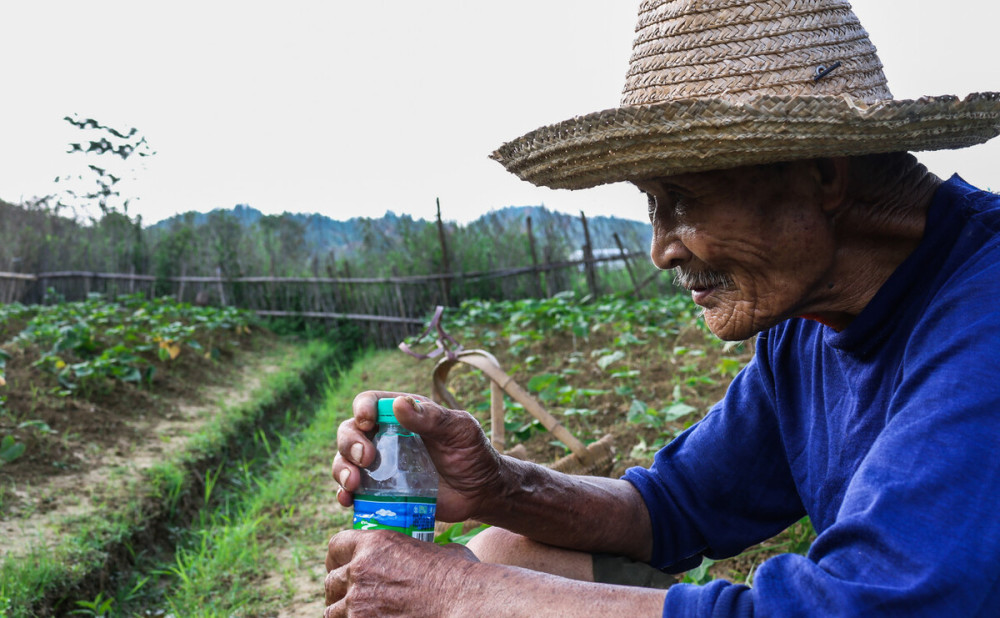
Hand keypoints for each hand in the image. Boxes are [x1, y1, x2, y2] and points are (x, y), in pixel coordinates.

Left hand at [324, 529, 478, 616]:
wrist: (465, 603)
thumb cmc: (460, 578)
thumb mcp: (436, 550)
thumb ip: (416, 552)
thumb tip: (421, 557)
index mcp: (375, 544)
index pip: (336, 545)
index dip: (338, 558)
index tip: (342, 568)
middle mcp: (360, 570)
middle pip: (331, 581)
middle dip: (339, 591)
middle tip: (351, 600)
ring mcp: (358, 603)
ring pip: (332, 611)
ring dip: (343, 614)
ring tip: (359, 616)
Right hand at [332, 392, 503, 522]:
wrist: (480, 492)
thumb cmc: (473, 453)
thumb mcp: (460, 430)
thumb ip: (432, 417)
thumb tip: (398, 404)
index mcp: (403, 415)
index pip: (370, 402)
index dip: (362, 408)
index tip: (367, 421)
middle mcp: (385, 437)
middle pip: (350, 431)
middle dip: (349, 443)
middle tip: (365, 458)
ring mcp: (380, 465)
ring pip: (345, 461)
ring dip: (341, 470)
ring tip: (353, 484)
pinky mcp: (380, 492)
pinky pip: (353, 492)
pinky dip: (344, 494)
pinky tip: (348, 500)